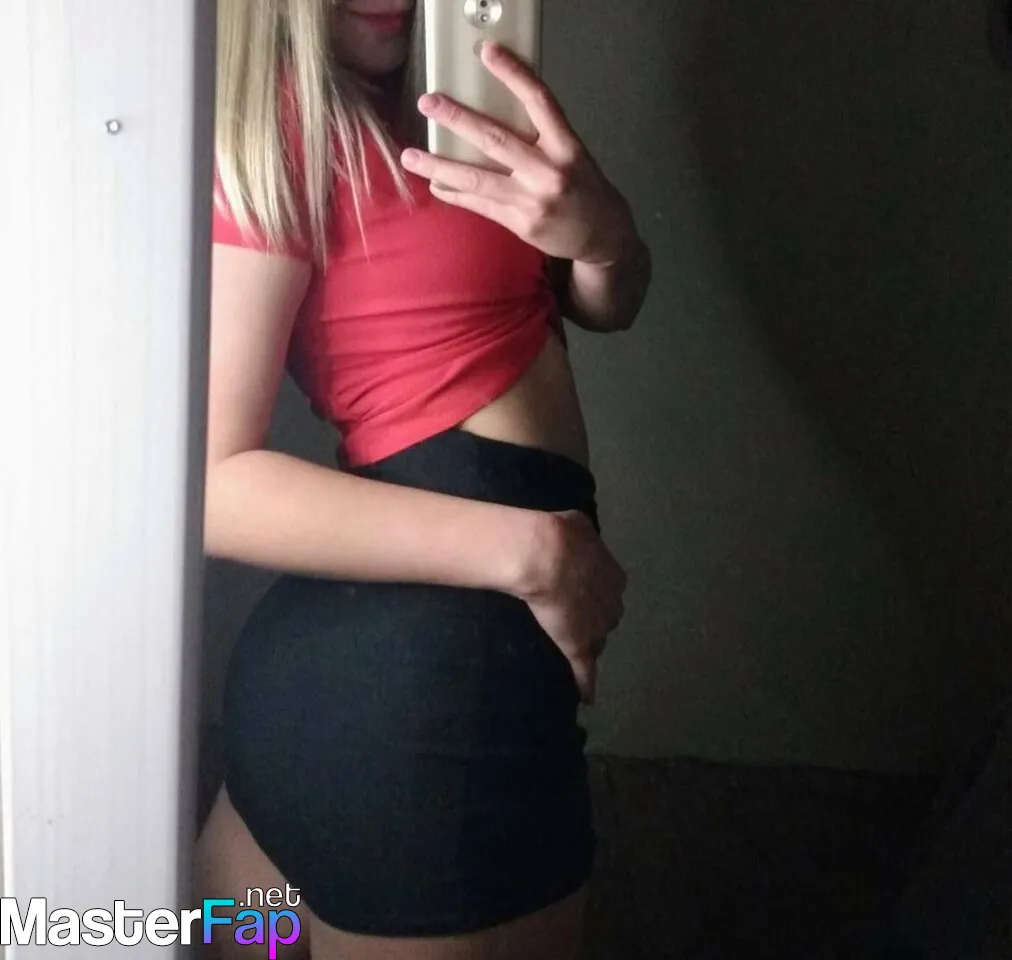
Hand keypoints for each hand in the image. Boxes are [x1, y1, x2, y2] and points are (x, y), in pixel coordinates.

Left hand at [400, 41, 635, 266]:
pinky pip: (480, 205)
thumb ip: (541, 136)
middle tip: (428, 103)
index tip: (487, 52)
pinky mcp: (520, 224)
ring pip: (478, 179)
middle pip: (496, 139)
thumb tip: (496, 111)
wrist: (603, 236)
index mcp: (567, 146)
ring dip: (439, 167)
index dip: (512, 74)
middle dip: (458, 119)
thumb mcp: (573, 154)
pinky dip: (455, 194)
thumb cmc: (584, 188)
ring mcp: (533, 201)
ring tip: (411, 156)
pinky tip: (435, 185)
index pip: (539, 101)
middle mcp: (550, 172)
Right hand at [511, 509, 627, 704]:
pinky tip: (586, 696)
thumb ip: (583, 532)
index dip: (594, 597)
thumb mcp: (579, 524)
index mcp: (615, 578)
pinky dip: (586, 683)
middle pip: (606, 619)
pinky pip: (586, 671)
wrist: (546, 555)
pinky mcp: (580, 647)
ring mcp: (597, 629)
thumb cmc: (560, 536)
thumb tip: (578, 528)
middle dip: (593, 620)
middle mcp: (613, 605)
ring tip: (569, 647)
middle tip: (571, 617)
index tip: (580, 596)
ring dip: (587, 643)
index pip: (609, 594)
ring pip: (597, 641)